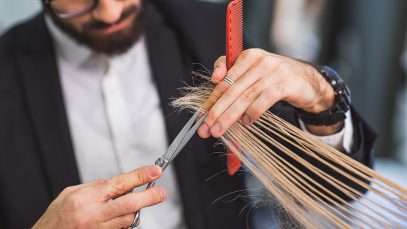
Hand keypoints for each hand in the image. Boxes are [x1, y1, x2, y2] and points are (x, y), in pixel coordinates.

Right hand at [32, 165, 166, 228]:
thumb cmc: (56, 217)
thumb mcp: (70, 193)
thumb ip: (96, 187)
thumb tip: (119, 183)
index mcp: (85, 198)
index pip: (119, 183)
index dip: (139, 176)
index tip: (155, 171)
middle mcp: (92, 215)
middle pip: (129, 205)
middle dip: (149, 197)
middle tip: (162, 192)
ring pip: (127, 220)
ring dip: (134, 211)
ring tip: (134, 204)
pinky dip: (123, 223)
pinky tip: (117, 218)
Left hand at [197, 48, 341, 137]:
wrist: (307, 81)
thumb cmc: (274, 78)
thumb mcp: (252, 74)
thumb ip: (232, 76)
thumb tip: (213, 82)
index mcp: (247, 57)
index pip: (223, 81)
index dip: (210, 100)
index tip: (200, 118)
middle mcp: (259, 61)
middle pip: (232, 90)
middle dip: (216, 112)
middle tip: (206, 129)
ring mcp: (274, 71)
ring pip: (245, 96)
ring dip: (230, 116)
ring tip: (219, 130)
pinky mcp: (286, 83)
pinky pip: (264, 99)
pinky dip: (253, 112)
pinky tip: (246, 122)